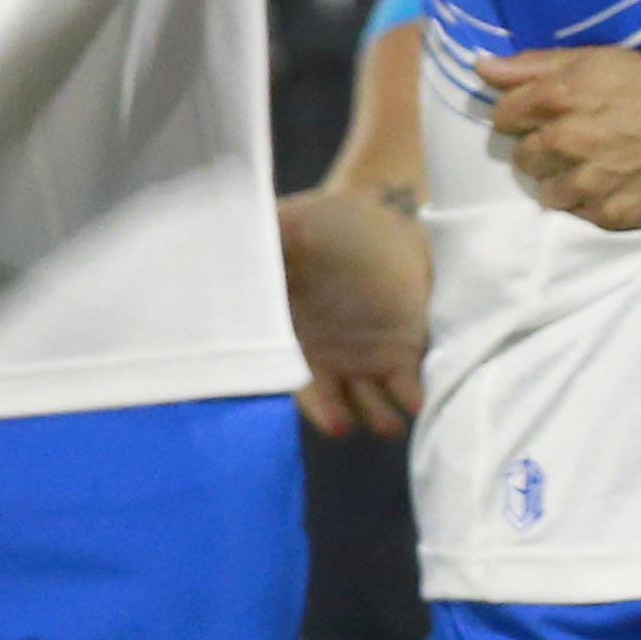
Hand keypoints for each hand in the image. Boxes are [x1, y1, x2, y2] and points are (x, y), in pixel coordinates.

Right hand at [275, 185, 429, 436]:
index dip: (301, 395)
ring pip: (368, 402)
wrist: (381, 213)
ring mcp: (365, 357)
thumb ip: (259, 247)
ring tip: (388, 424)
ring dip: (378, 416)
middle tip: (340, 426)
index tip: (306, 407)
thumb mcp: (284, 227)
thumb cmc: (327, 223)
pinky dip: (412, 397)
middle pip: (328, 399)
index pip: (292, 375)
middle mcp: (326, 356)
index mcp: (293, 336)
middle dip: (333, 415)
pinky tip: (417, 402)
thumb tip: (223, 256)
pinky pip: (406, 385)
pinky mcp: (403, 350)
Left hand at [480, 44, 640, 230]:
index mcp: (559, 96)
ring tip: (598, 166)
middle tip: (579, 140)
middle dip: (543, 148)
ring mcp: (586, 182)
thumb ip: (534, 65)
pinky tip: (615, 184)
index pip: (503, 116)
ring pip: (546, 191)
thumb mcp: (599, 60)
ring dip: (565, 180)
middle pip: (522, 156)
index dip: (523, 114)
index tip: (547, 115)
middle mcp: (565, 140)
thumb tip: (480, 68)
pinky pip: (577, 214)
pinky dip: (591, 202)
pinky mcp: (608, 214)